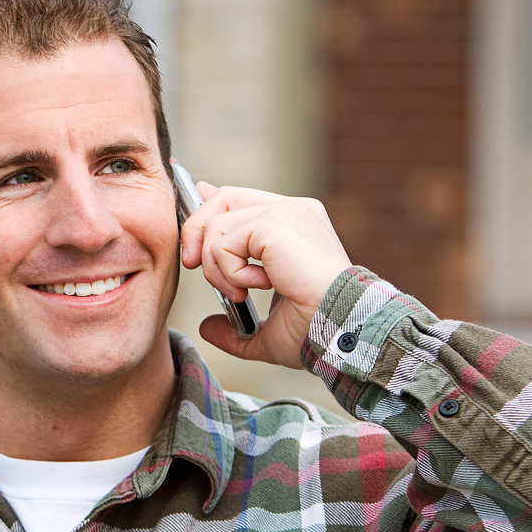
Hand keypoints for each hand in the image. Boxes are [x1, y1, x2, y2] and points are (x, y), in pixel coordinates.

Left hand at [178, 180, 352, 368]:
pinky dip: (228, 272)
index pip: (240, 199)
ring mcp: (285, 212)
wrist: (340, 331)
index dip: (209, 207)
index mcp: (295, 225)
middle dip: (195, 232)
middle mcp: (292, 210)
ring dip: (216, 267)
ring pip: (216, 224)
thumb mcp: (266, 331)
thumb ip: (235, 325)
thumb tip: (206, 327)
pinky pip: (223, 241)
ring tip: (239, 294)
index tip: (193, 225)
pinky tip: (258, 288)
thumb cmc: (315, 332)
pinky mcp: (274, 223)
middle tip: (191, 267)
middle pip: (222, 198)